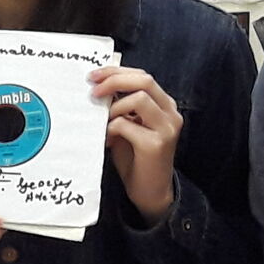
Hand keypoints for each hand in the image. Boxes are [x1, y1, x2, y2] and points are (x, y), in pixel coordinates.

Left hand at [92, 65, 182, 222]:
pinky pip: (127, 124)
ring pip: (139, 98)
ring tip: (103, 122)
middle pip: (144, 80)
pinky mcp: (157, 144)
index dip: (116, 72)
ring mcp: (167, 128)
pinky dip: (111, 129)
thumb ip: (121, 106)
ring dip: (114, 107)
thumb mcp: (128, 125)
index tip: (93, 76)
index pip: (142, 75)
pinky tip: (107, 140)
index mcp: (164, 104)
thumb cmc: (136, 158)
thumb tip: (98, 86)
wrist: (151, 191)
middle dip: (114, 81)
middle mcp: (170, 112)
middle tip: (94, 91)